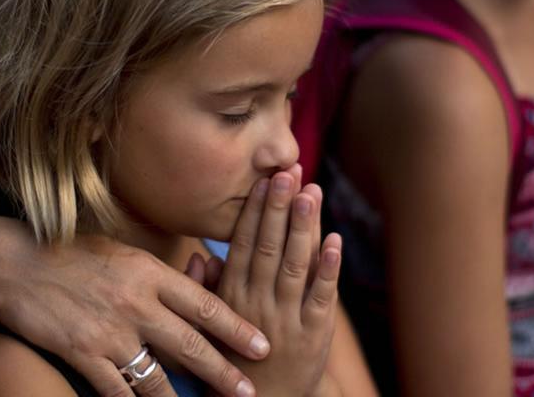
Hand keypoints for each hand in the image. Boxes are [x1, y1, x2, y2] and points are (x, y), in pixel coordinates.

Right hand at [0, 217, 267, 396]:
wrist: (13, 263)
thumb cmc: (68, 253)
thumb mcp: (120, 252)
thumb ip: (156, 275)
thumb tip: (194, 285)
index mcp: (148, 271)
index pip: (203, 304)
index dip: (236, 327)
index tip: (262, 345)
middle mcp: (135, 302)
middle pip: (190, 345)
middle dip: (223, 372)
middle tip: (248, 390)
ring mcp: (109, 331)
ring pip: (157, 377)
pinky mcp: (83, 354)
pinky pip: (117, 391)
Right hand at [216, 169, 342, 396]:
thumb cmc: (230, 362)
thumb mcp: (208, 327)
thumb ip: (205, 290)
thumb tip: (199, 256)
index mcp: (231, 298)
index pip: (243, 245)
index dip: (255, 211)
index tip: (263, 180)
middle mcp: (257, 304)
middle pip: (270, 247)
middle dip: (280, 207)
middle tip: (288, 172)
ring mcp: (286, 319)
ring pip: (296, 265)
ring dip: (304, 227)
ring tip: (311, 192)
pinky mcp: (314, 336)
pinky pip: (322, 297)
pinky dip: (329, 267)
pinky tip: (334, 239)